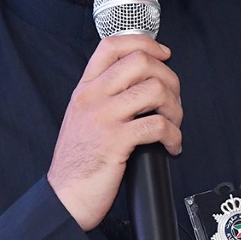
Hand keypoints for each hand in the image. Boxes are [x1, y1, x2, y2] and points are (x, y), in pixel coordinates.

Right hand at [49, 34, 182, 230]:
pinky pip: (158, 125)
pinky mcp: (116, 141)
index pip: (112, 45)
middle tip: (173, 100)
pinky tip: (171, 146)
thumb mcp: (82, 117)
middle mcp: (93, 97)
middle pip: (141, 62)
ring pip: (155, 90)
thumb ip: (104, 96)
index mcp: (85, 88)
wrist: (64, 196)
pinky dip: (174, 136)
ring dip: (175, 108)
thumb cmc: (78, 161)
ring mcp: (104, 117)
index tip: (163, 54)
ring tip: (173, 125)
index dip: (144, 43)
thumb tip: (142, 83)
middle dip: (169, 78)